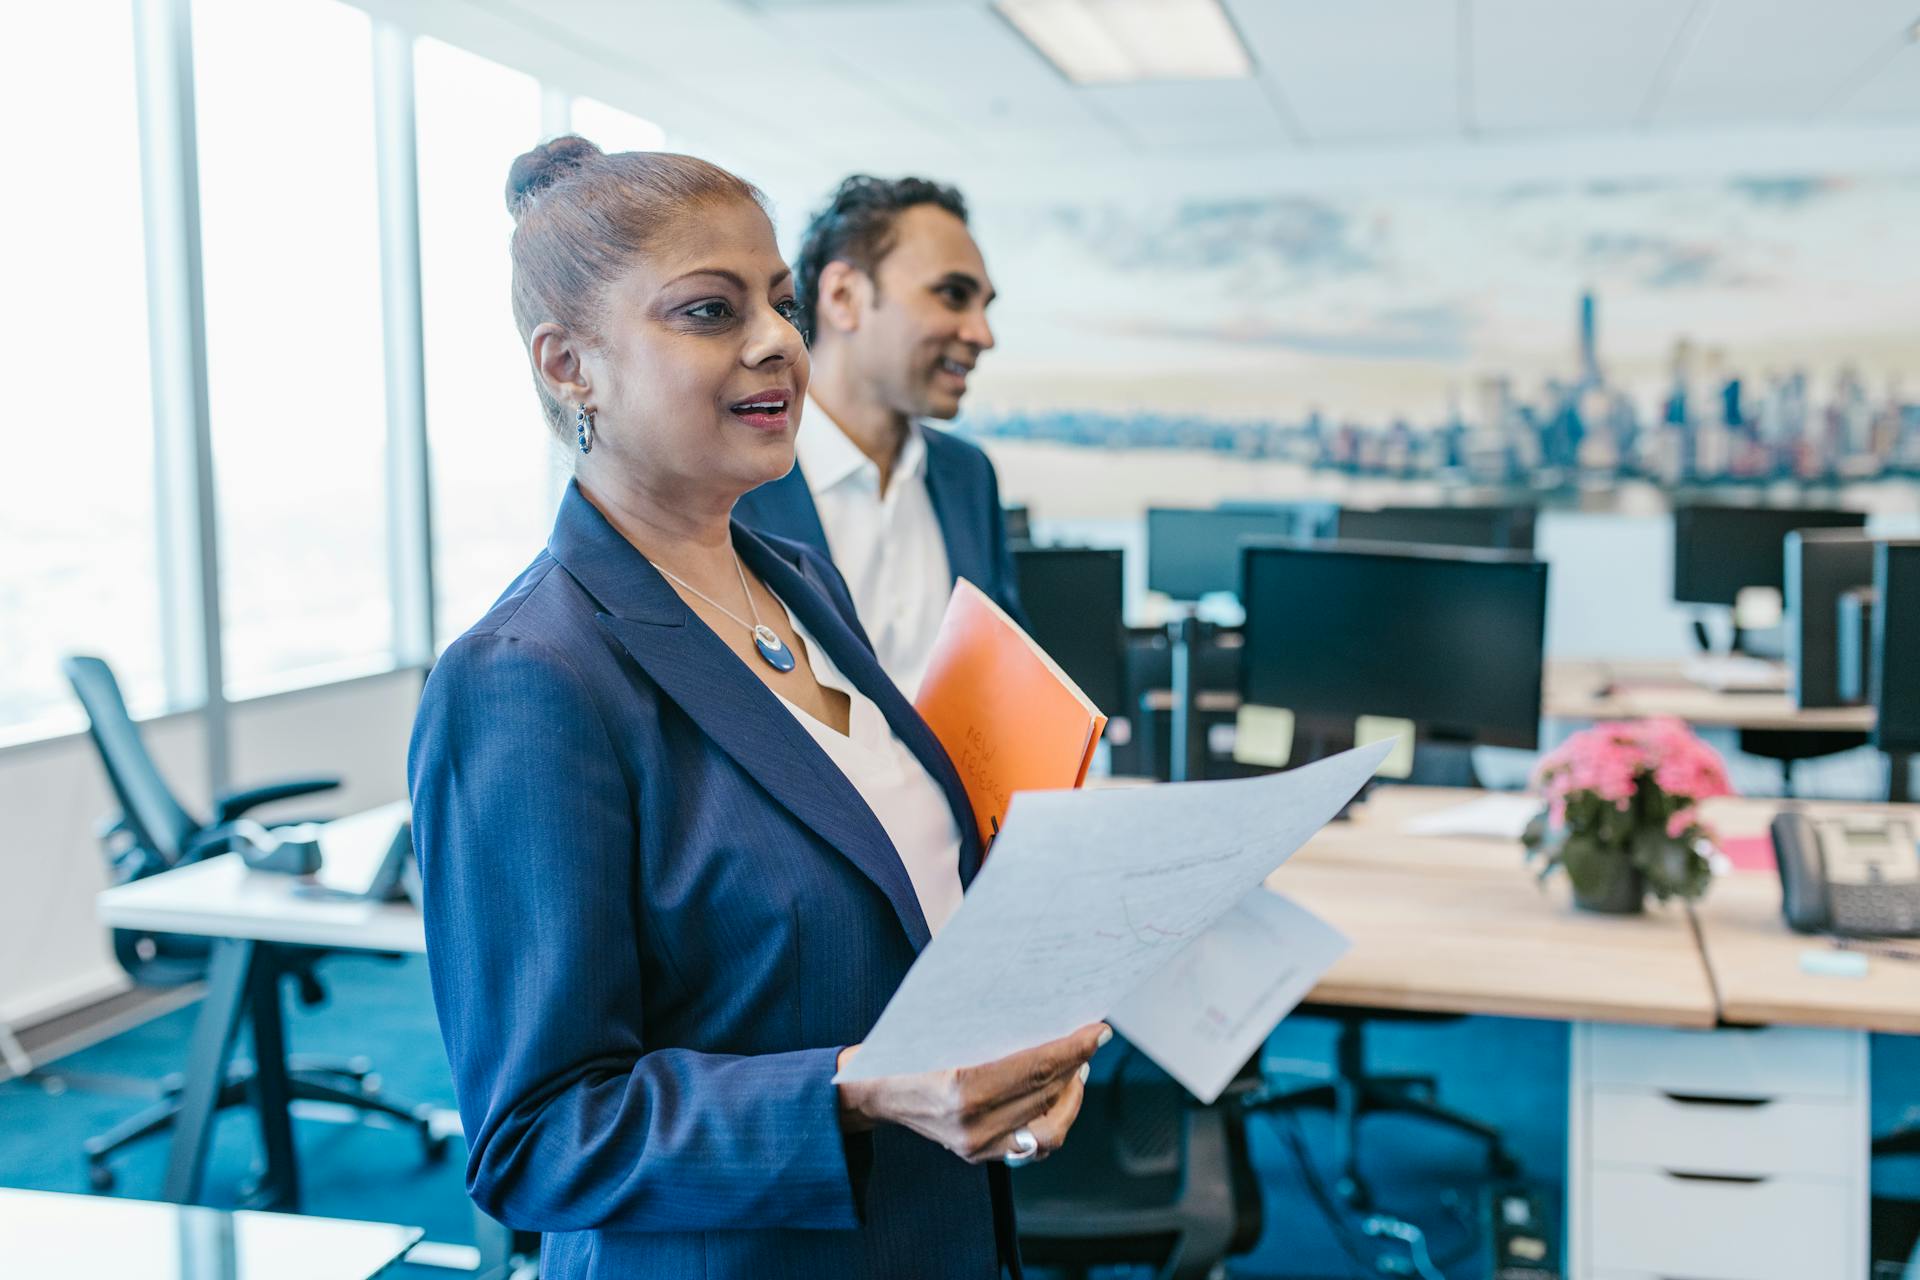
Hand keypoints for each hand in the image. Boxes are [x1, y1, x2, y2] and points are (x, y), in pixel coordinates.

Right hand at [835, 1023, 1108, 1164]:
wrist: (871, 1090)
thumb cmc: (905, 1046)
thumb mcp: (940, 1023)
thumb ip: (990, 1020)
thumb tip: (1046, 1005)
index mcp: (962, 1085)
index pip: (1037, 1066)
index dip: (1074, 1047)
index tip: (1099, 1029)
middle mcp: (973, 1123)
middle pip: (1047, 1093)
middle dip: (1077, 1063)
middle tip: (1093, 1039)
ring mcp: (976, 1146)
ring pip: (1049, 1129)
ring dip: (1071, 1096)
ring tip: (1076, 1069)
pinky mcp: (979, 1156)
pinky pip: (1032, 1146)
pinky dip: (1052, 1119)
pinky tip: (1056, 1095)